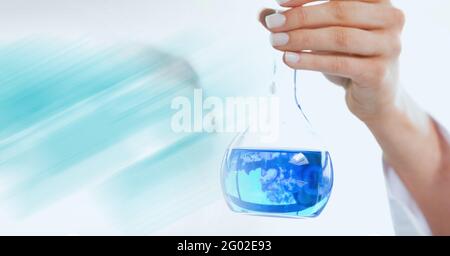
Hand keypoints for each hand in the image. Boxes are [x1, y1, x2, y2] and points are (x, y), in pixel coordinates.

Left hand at [260, 0, 404, 123]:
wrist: (375, 99)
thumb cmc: (349, 60)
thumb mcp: (324, 38)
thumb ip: (298, 24)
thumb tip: (263, 14)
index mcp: (379, 1)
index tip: (279, 1)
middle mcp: (390, 18)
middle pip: (339, 11)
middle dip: (300, 17)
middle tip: (272, 24)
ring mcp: (389, 46)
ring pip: (339, 37)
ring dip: (302, 38)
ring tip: (275, 42)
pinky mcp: (379, 72)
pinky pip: (339, 63)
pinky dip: (311, 60)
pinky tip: (289, 59)